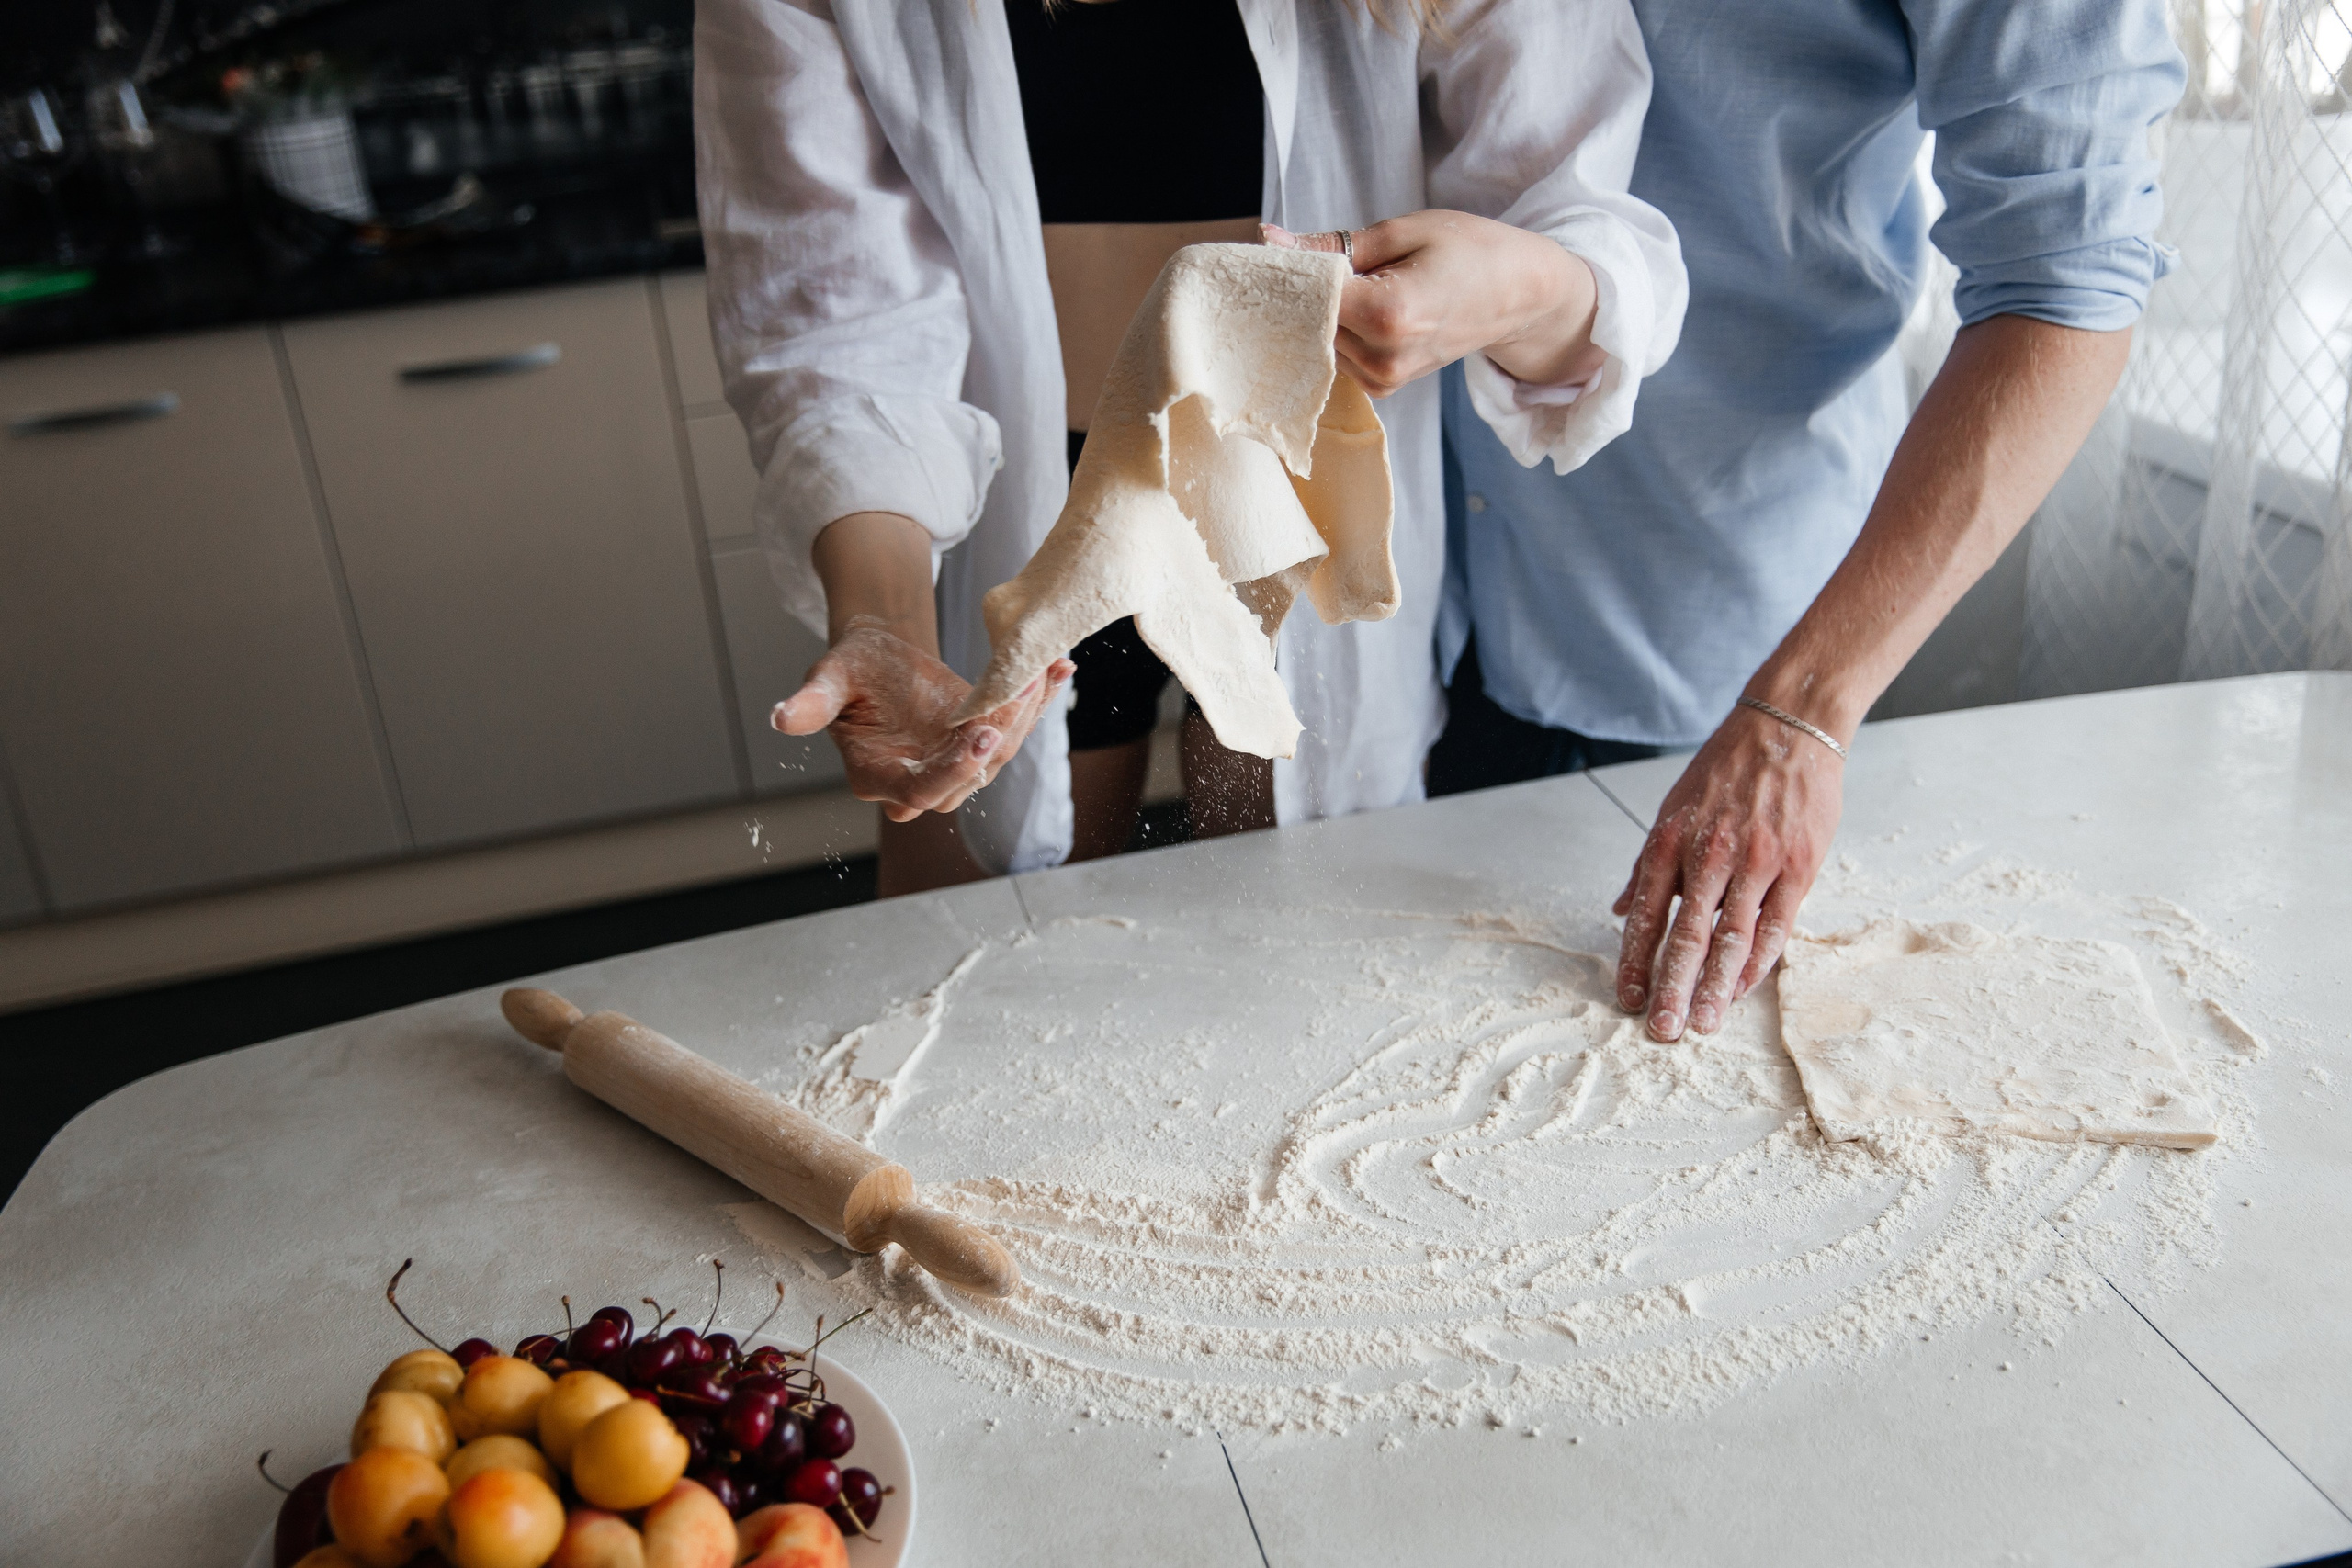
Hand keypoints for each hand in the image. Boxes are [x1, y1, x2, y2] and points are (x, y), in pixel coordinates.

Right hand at [773, 619, 1071, 822]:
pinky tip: (1060, 669)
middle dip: (998, 738)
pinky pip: (1013, 729)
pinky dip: (1037, 701)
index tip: (978, 737)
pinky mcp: (980, 743)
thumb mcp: (829, 679)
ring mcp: (955, 765)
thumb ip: (811, 703)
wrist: (880, 660)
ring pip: (998, 754)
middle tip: (1020, 695)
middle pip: (967, 776)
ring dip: (1024, 716)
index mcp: (878, 776)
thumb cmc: (850, 670)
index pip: (919, 790)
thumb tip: (779, 717)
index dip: (949, 771)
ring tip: (1043, 672)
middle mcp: (921, 779)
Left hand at [1267, 212, 1601, 396]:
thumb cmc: (1472, 252)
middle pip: (1308, 322)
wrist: (1520, 296)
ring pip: (1317, 340)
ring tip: (1345, 278)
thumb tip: (1271, 241)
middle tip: (1297, 255)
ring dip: (1316, 311)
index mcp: (1390, 315)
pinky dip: (1334, 328)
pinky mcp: (1382, 386)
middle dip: (1296, 291)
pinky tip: (1353, 305)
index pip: (1308, 296)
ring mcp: (1383, 379)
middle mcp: (1383, 357)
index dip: (1284, 271)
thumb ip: (1334, 245)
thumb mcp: (1405, 231)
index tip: (1267, 250)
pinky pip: (1336, 353)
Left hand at [1612, 706, 1845, 1040]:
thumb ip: (1648, 865)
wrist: (1789, 727)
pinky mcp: (1798, 867)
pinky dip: (1758, 962)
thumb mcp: (1673, 807)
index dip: (1635, 959)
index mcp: (1672, 839)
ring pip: (1733, 939)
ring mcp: (1757, 863)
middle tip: (1662, 1029)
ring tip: (1704, 1024)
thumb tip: (1618, 909)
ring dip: (1717, 987)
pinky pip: (1776, 926)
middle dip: (1673, 987)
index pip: (1646, 912)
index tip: (1627, 996)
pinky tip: (1743, 989)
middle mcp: (1710, 854)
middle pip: (1687, 935)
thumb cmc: (1727, 769)